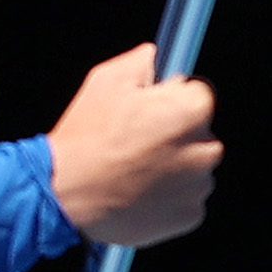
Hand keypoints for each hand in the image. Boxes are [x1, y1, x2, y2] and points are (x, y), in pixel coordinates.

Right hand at [45, 43, 223, 246]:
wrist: (66, 193)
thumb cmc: (86, 139)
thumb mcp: (106, 82)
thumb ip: (139, 63)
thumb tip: (152, 56)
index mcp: (191, 111)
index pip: (199, 96)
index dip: (172, 101)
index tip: (154, 110)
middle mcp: (205, 149)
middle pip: (200, 135)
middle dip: (176, 136)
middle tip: (139, 143)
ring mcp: (198, 185)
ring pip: (195, 169)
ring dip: (174, 168)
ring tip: (134, 171)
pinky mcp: (189, 216)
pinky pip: (187, 201)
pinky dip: (169, 198)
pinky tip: (140, 192)